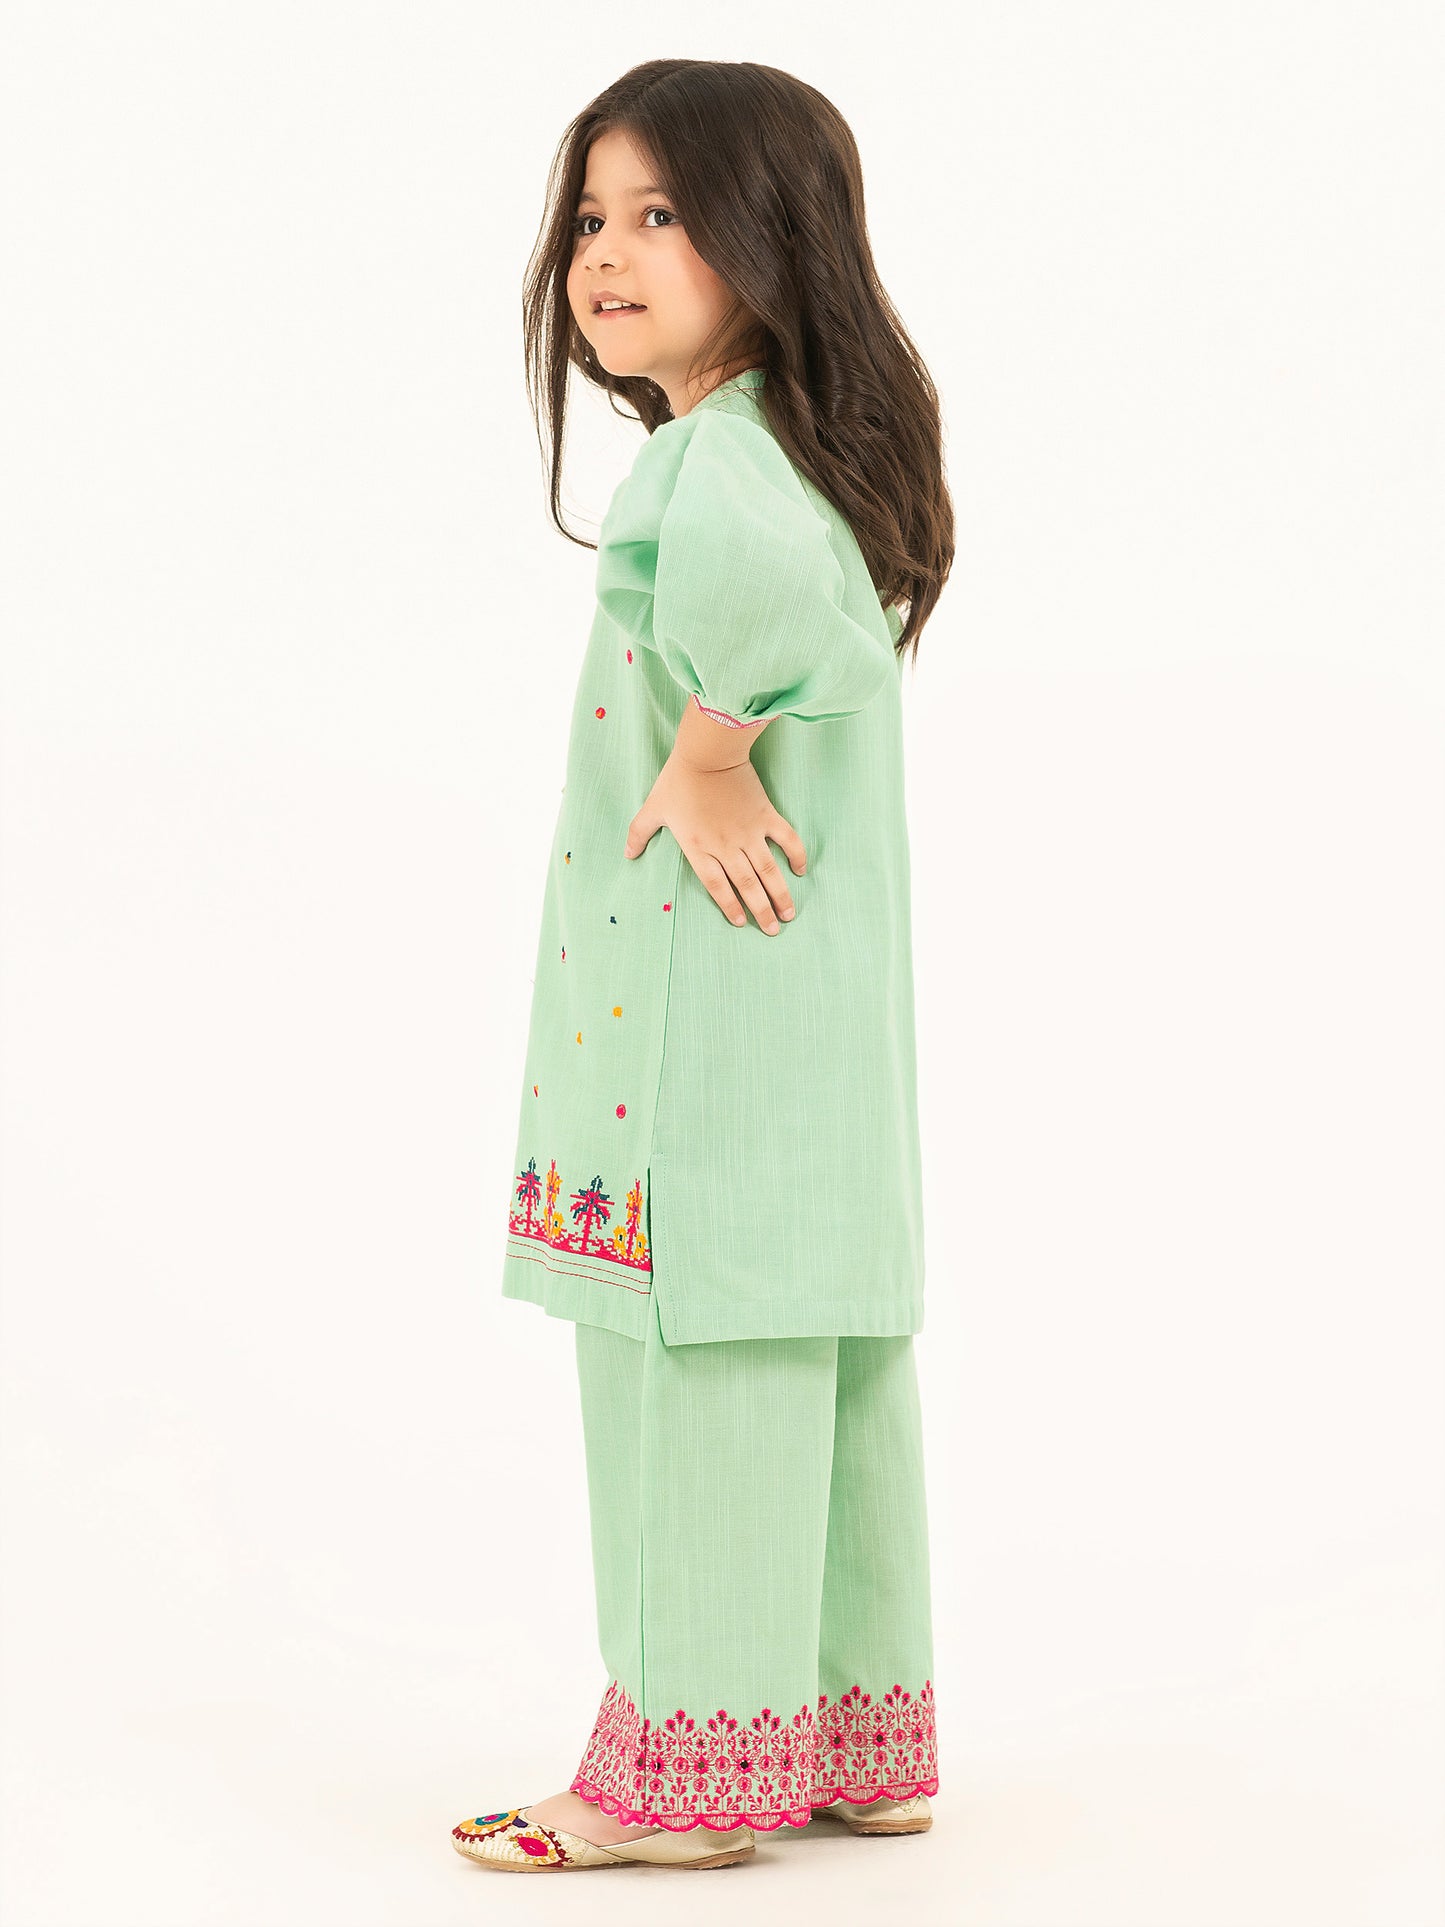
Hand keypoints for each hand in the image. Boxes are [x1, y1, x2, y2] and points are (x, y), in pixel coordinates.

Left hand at [624, 750, 806, 932]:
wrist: (708, 753)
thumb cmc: (678, 780)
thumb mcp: (652, 808)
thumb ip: (639, 833)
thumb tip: (627, 854)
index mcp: (699, 849)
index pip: (717, 887)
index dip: (729, 906)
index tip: (740, 922)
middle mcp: (726, 847)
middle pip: (747, 887)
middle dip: (761, 911)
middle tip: (773, 930)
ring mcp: (749, 833)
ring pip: (768, 872)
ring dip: (780, 895)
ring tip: (789, 915)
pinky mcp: (765, 816)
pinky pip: (786, 839)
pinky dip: (796, 855)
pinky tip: (801, 870)